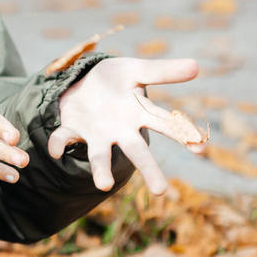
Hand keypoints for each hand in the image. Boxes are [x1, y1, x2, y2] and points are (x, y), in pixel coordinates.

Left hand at [49, 56, 202, 192]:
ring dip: (100, 169)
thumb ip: (163, 71)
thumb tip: (196, 66)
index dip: (183, 134)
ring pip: (100, 155)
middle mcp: (121, 131)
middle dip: (148, 170)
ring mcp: (97, 134)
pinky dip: (59, 144)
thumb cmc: (116, 79)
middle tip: (160, 191)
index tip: (200, 148)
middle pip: (137, 151)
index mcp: (140, 114)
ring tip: (102, 185)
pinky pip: (65, 139)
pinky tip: (55, 150)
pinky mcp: (72, 130)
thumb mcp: (137, 70)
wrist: (84, 81)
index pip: (166, 124)